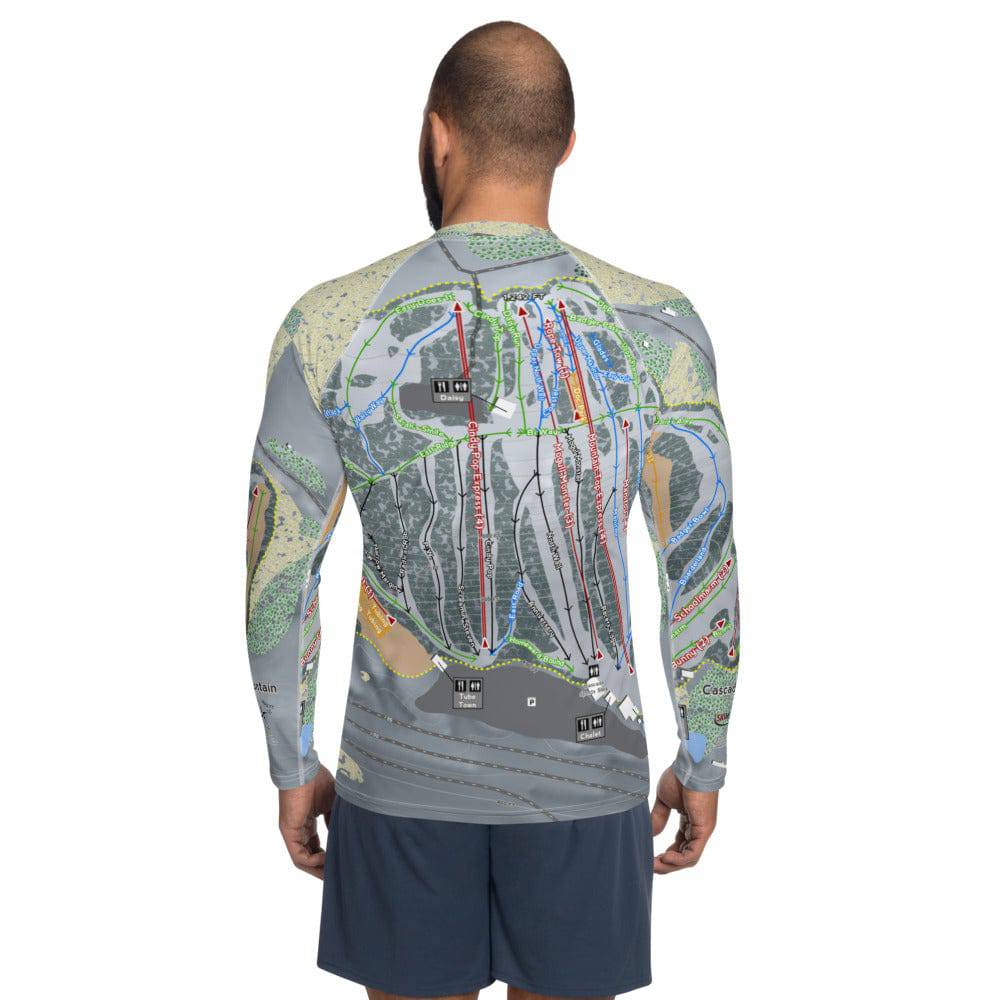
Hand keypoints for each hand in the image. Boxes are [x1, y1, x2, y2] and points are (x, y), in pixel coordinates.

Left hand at [278, 764, 335, 878]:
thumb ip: (335, 819)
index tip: (340, 862)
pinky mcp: (288, 832)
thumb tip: (343, 835)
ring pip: (303, 860)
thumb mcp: (332, 803)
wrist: (305, 769)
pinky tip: (326, 859)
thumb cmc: (317, 780)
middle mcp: (298, 829)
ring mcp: (292, 832)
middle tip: (337, 875)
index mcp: (307, 822)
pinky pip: (299, 856)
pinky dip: (313, 861)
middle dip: (323, 868)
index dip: (327, 857)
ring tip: (332, 872)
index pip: (316, 846)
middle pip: (309, 856)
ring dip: (317, 869)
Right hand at [650, 767, 717, 873]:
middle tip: (650, 866)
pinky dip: (679, 860)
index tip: (651, 858)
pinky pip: (692, 853)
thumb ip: (659, 817)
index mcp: (690, 820)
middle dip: (667, 864)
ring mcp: (702, 830)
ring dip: (671, 865)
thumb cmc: (679, 778)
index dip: (666, 854)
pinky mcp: (704, 829)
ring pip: (688, 858)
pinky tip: (665, 858)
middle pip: (684, 855)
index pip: (680, 845)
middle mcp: (698, 828)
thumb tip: (650, 834)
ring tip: (655, 865)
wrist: (690, 766)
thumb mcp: (664, 800)